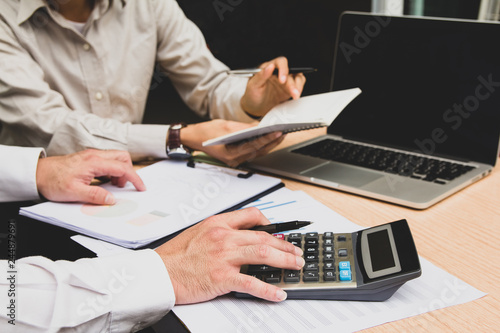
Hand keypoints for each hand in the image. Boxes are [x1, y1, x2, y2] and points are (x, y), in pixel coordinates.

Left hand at [36, 149, 145, 203]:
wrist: (36, 173)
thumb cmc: (53, 181)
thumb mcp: (74, 193)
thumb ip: (96, 195)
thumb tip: (112, 199)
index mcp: (94, 162)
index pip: (122, 167)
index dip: (135, 178)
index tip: (141, 187)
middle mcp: (95, 155)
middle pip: (122, 157)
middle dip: (129, 171)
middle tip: (125, 186)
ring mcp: (91, 155)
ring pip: (115, 158)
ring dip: (120, 171)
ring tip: (113, 186)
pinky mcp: (87, 158)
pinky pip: (107, 161)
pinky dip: (111, 170)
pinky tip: (104, 181)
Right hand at [155, 207, 304, 303]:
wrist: (159, 273)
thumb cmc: (176, 255)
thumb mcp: (198, 232)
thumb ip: (220, 231)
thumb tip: (241, 235)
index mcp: (218, 223)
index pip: (251, 215)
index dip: (269, 222)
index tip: (279, 230)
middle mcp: (223, 237)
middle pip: (264, 236)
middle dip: (286, 245)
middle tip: (297, 252)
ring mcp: (224, 257)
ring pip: (263, 254)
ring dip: (285, 260)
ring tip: (296, 266)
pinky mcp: (222, 277)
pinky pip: (251, 283)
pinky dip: (268, 290)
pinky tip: (279, 293)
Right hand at [180, 119, 284, 166]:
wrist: (193, 139)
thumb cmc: (205, 133)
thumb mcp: (226, 126)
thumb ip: (244, 127)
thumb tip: (259, 126)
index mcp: (231, 154)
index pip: (254, 146)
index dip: (267, 138)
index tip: (278, 132)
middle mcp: (235, 160)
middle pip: (259, 151)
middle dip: (273, 141)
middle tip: (284, 131)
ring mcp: (236, 160)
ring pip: (257, 152)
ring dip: (269, 143)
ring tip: (279, 133)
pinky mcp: (237, 157)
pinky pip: (253, 151)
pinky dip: (261, 144)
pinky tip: (268, 137)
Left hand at [240, 56, 306, 117]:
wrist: (255, 108)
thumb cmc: (252, 95)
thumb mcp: (253, 86)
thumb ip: (261, 76)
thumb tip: (270, 66)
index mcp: (268, 68)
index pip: (279, 62)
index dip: (283, 69)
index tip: (283, 80)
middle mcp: (277, 72)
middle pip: (290, 71)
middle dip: (292, 82)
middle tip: (292, 91)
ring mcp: (284, 80)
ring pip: (297, 77)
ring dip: (298, 86)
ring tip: (295, 95)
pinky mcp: (289, 88)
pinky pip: (298, 84)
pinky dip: (299, 89)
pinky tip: (296, 94)